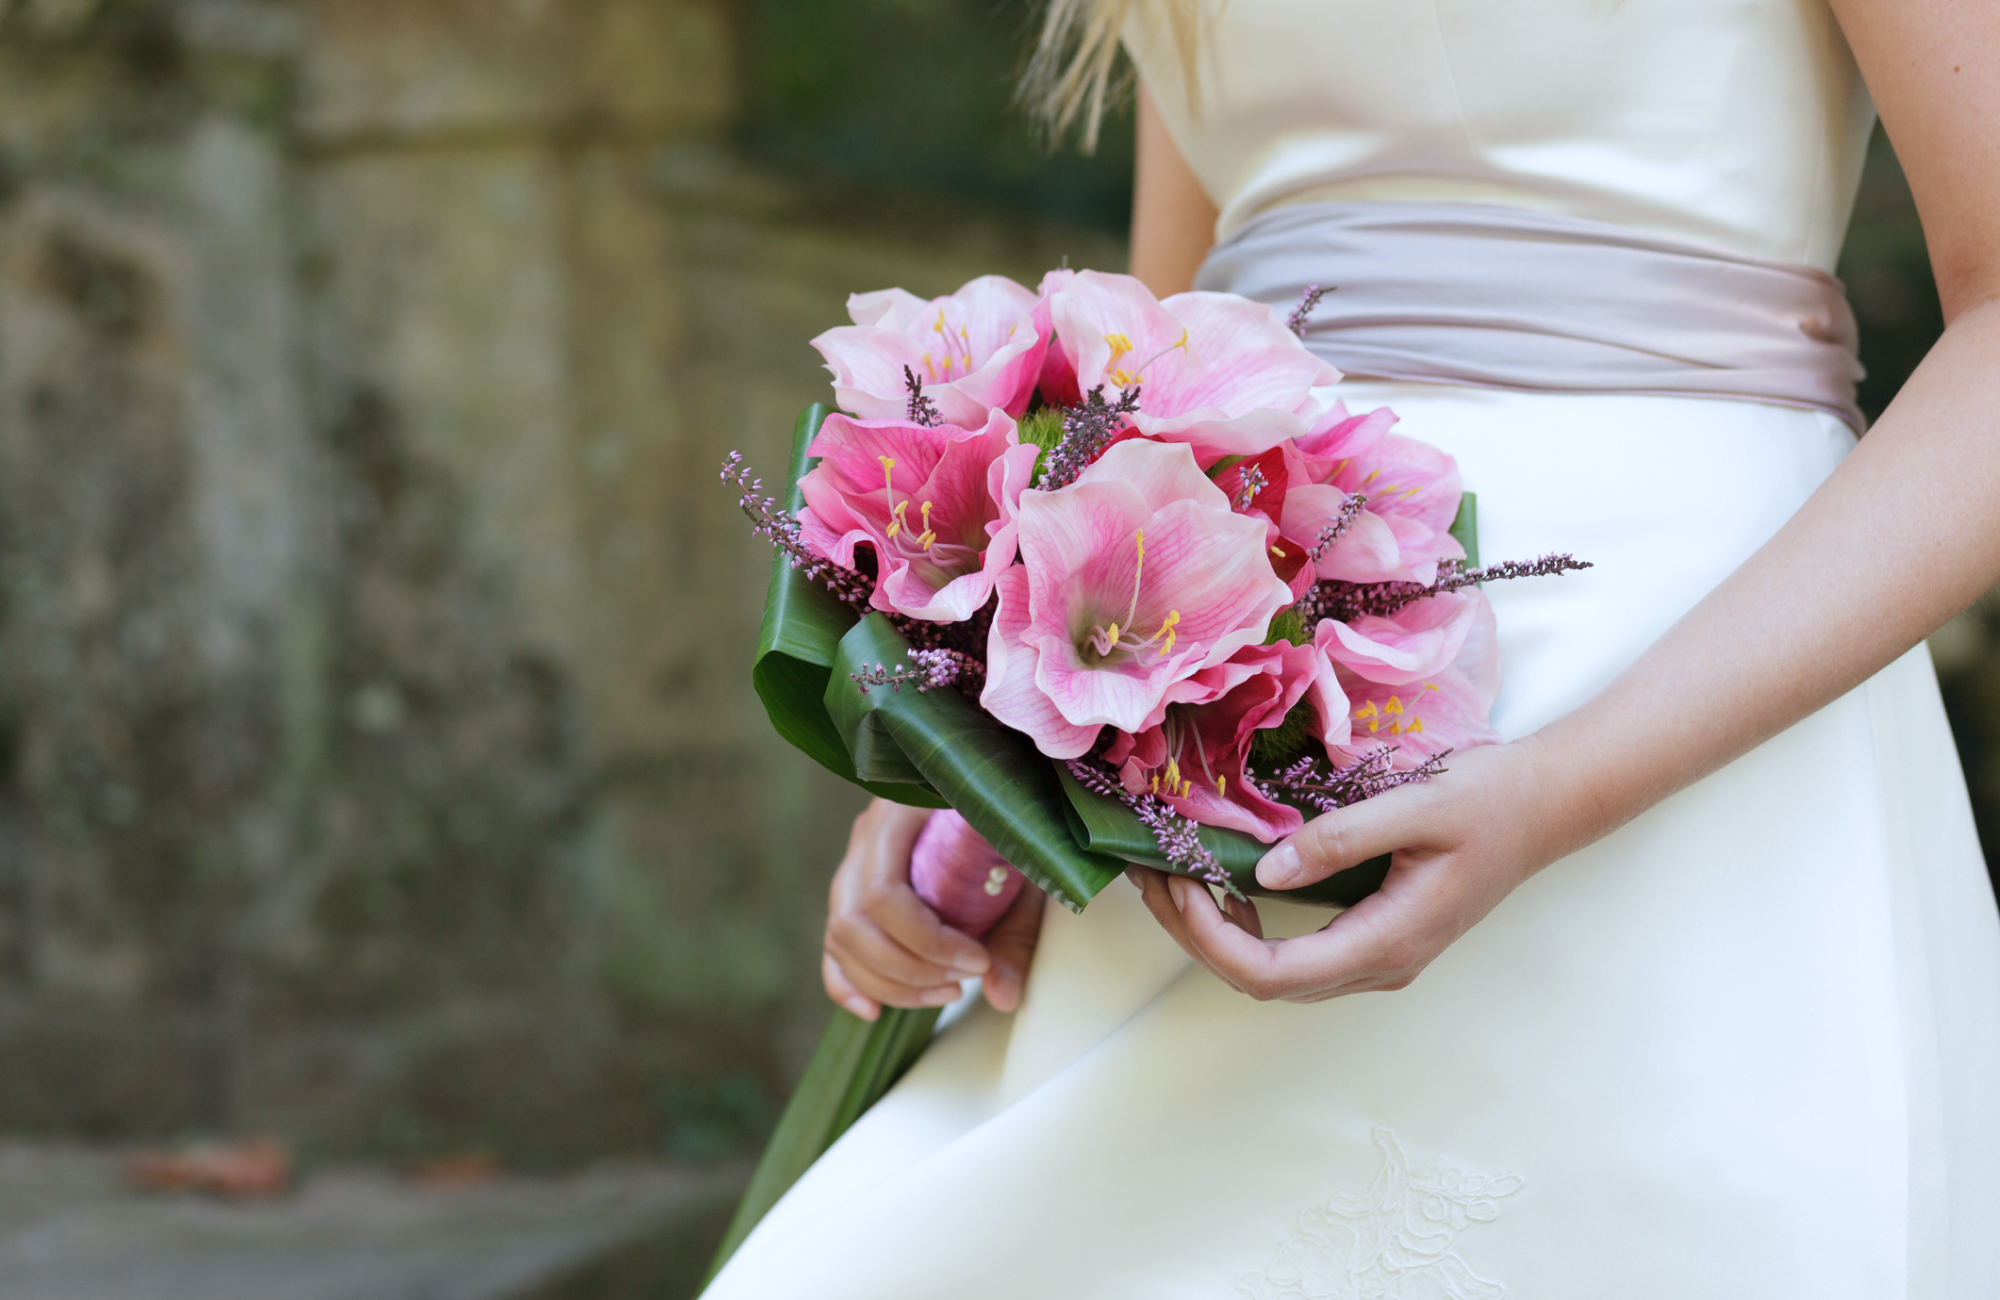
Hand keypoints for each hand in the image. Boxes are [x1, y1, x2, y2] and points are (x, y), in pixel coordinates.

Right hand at [823, 799, 1046, 1019]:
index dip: (927, 942)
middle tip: (962, 982)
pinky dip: (848, 984)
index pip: (884, 895)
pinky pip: (834, 946)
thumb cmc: (1007, 817)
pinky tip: (875, 1011)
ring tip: (946, 993)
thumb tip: (1002, 993)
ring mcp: (853, 863)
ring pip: (841, 937)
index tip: (977, 961)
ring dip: (890, 982)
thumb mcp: (1023, 862)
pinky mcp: (854, 892)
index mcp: (899, 813)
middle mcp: (866, 837)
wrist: (995, 783)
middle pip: (854, 922)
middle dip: (908, 969)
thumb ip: (1015, 927)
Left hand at [1129, 740, 1568, 1001]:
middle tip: (1150, 877)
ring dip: (1216, 935)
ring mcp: (1379, 956)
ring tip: (1170, 879)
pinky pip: (1297, 954)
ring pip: (1276, 974)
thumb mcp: (1417, 805)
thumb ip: (1340, 840)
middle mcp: (1379, 964)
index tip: (1173, 887)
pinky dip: (1248, 929)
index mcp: (1388, 941)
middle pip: (1263, 981)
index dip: (1211, 941)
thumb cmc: (1489, 800)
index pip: (1273, 972)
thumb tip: (1263, 873)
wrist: (1545, 806)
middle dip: (1196, 936)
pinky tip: (1225, 887)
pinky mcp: (1376, 937)